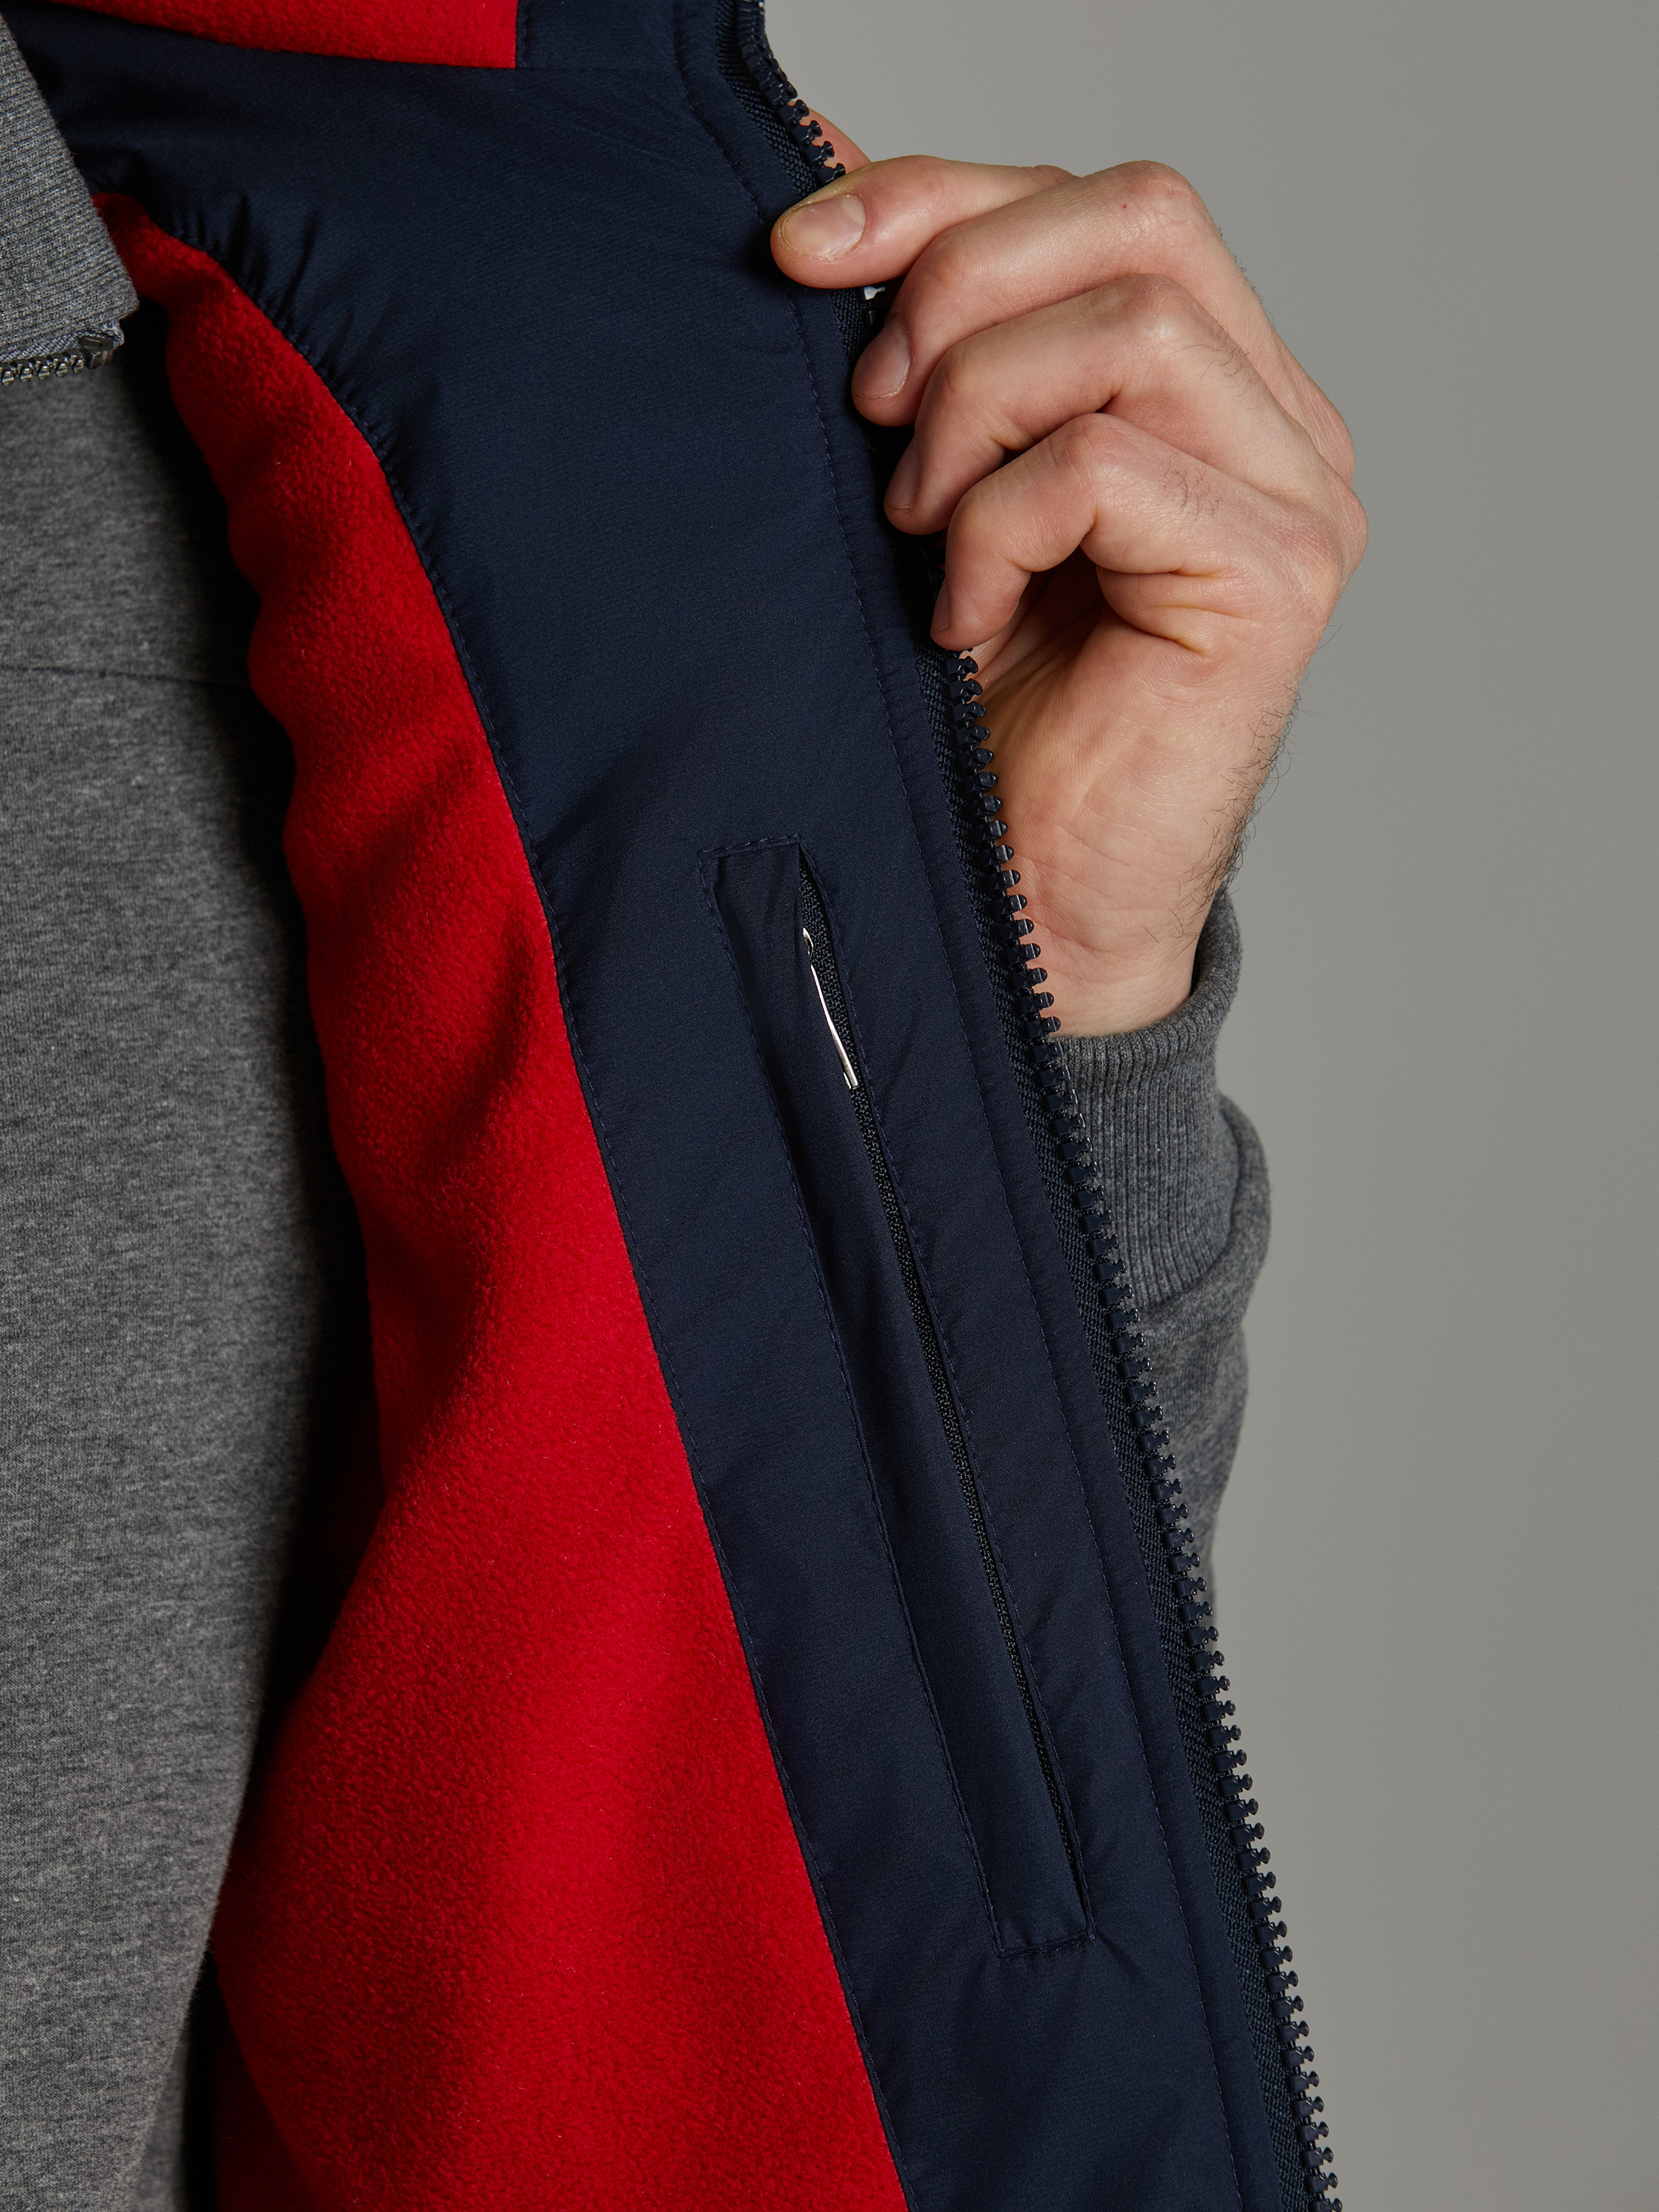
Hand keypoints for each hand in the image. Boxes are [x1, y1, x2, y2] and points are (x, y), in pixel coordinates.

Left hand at [772, 145, 1364, 1033]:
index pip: (1102, 206)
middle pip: (1142, 218)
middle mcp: (1274, 425)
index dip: (941, 195)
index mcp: (1210, 384)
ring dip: (973, 414)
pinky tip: (963, 618)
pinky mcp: (1272, 581)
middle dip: (958, 285)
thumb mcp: (927, 487)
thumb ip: (921, 341)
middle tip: (867, 417)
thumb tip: (820, 175)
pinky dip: (995, 528)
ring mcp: (1292, 500)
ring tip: (918, 532)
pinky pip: (1105, 465)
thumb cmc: (979, 722)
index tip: (799, 253)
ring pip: (1130, 325)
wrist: (1022, 912)